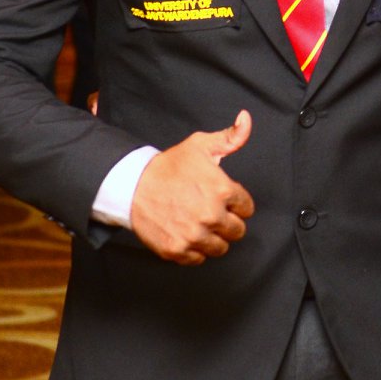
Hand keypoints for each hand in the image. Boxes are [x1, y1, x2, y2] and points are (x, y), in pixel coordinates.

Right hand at [131, 111, 254, 264]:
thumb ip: (231, 136)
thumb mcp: (201, 145)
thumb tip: (246, 119)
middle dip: (227, 221)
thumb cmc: (169, 166)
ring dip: (213, 237)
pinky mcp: (178, 250)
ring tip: (199, 223)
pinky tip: (186, 233)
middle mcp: (211, 216)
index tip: (223, 198)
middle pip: (237, 231)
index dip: (236, 202)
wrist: (133, 185)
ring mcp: (194, 236)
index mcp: (222, 191)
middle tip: (210, 211)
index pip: (247, 208)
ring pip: (221, 248)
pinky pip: (199, 259)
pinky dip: (194, 250)